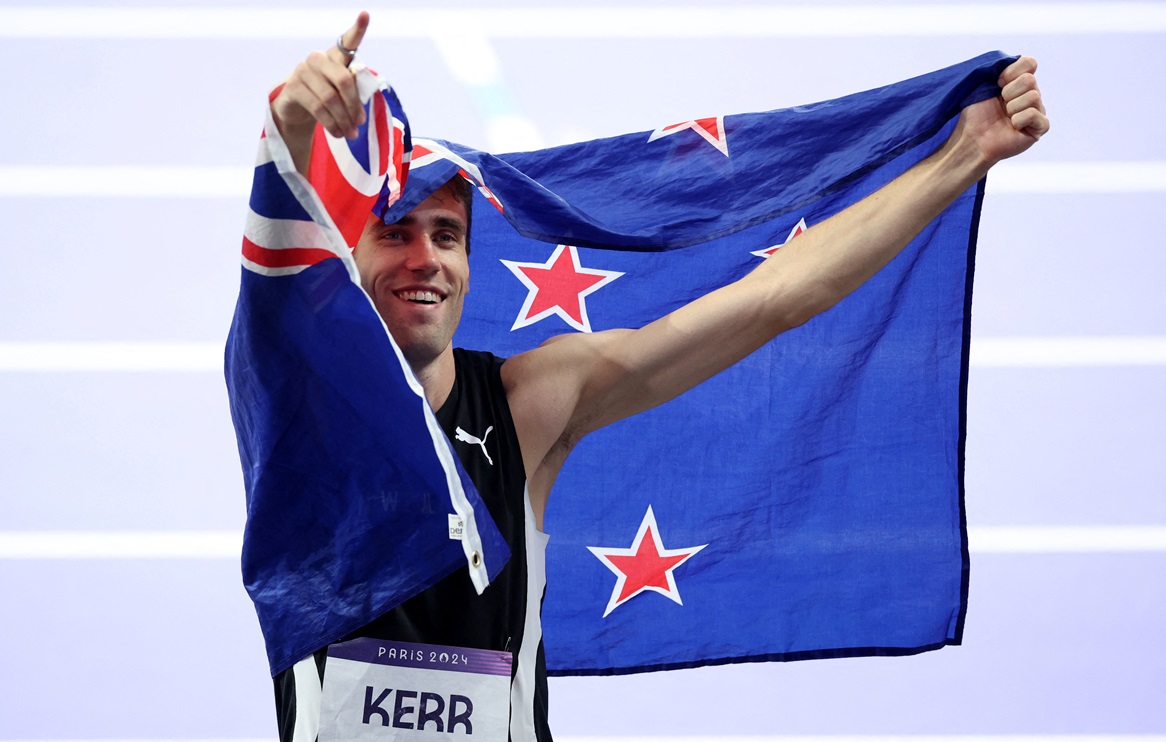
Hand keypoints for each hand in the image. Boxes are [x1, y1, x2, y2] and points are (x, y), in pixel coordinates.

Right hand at [271, 11, 369, 141]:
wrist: (297, 109)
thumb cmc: (325, 97)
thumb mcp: (341, 94)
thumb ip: (352, 92)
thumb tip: (360, 111)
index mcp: (335, 57)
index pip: (347, 41)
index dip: (357, 29)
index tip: (365, 14)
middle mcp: (318, 59)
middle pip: (344, 80)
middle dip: (354, 105)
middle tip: (359, 123)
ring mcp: (303, 71)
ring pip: (330, 99)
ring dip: (343, 120)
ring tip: (350, 134)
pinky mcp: (293, 87)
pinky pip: (317, 108)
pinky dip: (331, 123)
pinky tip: (337, 132)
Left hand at [953, 56, 1048, 168]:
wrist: (972, 138)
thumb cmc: (976, 114)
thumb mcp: (983, 84)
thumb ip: (1000, 68)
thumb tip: (1019, 59)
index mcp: (1020, 82)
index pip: (1029, 63)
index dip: (1010, 72)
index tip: (997, 84)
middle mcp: (1031, 94)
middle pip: (1030, 79)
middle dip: (1008, 92)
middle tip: (1000, 105)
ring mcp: (1037, 111)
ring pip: (1033, 96)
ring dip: (1012, 107)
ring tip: (1005, 117)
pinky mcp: (1040, 128)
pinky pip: (1035, 115)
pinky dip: (1019, 120)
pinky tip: (1013, 127)